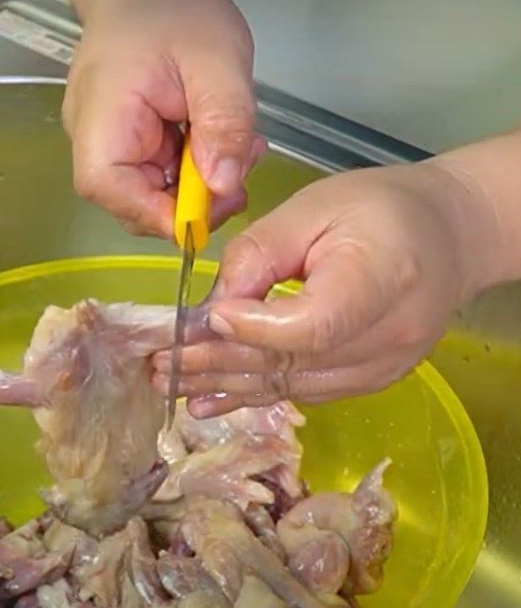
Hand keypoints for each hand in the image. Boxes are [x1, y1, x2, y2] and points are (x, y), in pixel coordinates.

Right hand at [61, 0, 260, 237]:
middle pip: (134, 204)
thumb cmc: (173, 10)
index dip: (159, 213)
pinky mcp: (131, 146)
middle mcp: (96, 143)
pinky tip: (220, 142)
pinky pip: (161, 177)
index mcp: (100, 120)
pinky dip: (195, 169)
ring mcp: (111, 147)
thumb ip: (224, 123)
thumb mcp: (216, 60)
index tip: (212, 207)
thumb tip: (224, 186)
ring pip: (154, 195)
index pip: (110, 190)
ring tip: (237, 148)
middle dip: (191, 203)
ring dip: (199, 186)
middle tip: (239, 176)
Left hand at [153, 160, 496, 413]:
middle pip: (289, 362)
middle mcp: (387, 338)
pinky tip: (211, 400)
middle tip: (161, 363)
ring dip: (225, 385)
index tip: (210, 317)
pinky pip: (301, 392)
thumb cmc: (380, 209)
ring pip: (289, 385)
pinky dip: (252, 394)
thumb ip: (261, 253)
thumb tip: (213, 306)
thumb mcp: (315, 207)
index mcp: (382, 279)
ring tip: (170, 384)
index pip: (312, 325)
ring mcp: (380, 369)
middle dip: (216, 362)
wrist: (446, 237)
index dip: (255, 329)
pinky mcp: (367, 381)